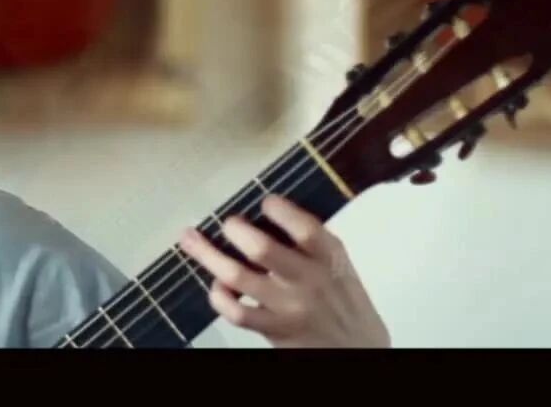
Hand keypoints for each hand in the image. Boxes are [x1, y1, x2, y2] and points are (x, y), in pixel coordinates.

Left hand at [178, 194, 389, 347]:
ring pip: (238, 277)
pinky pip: (236, 312)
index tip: (265, 202)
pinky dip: (219, 296)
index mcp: (329, 257)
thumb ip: (310, 243)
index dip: (280, 211)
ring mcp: (290, 307)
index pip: (305, 229)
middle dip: (235, 230)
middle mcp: (309, 280)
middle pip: (262, 250)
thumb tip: (263, 214)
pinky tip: (216, 286)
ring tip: (192, 240)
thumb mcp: (337, 264)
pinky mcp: (275, 330)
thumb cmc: (341, 298)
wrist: (358, 348)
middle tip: (228, 224)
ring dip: (209, 255)